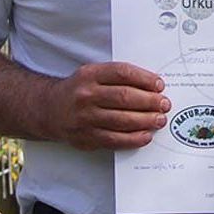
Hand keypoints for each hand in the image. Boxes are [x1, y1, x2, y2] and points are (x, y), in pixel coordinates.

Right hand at [40, 61, 167, 150]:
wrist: (48, 109)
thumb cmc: (80, 91)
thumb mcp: (93, 75)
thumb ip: (118, 78)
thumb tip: (152, 87)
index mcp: (89, 75)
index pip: (122, 73)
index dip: (144, 79)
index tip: (159, 85)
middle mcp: (85, 95)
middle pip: (125, 97)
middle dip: (150, 102)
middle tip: (164, 104)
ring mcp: (84, 118)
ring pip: (121, 120)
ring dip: (146, 121)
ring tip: (160, 119)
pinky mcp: (85, 137)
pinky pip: (114, 140)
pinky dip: (133, 139)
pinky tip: (146, 136)